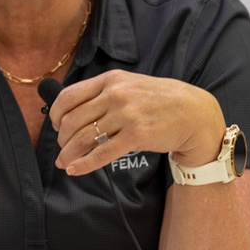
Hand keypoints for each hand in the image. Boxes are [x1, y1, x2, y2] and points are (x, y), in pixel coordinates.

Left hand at [46, 70, 224, 175]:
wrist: (193, 113)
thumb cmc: (159, 101)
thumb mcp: (130, 85)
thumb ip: (104, 93)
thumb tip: (73, 111)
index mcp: (110, 80)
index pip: (69, 96)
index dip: (55, 114)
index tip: (55, 125)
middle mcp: (116, 94)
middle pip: (72, 119)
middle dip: (61, 138)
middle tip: (62, 147)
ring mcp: (126, 115)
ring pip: (84, 137)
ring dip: (68, 153)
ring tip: (64, 162)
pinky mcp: (137, 135)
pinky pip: (102, 153)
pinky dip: (84, 164)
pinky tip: (74, 170)